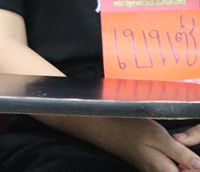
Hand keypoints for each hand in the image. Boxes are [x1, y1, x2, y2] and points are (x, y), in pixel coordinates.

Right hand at [84, 117, 199, 171]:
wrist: (104, 126)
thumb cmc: (130, 128)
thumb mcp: (158, 136)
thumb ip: (181, 153)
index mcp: (165, 171)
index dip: (196, 164)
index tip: (190, 150)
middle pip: (185, 171)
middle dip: (191, 162)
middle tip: (180, 141)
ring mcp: (154, 170)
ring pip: (178, 169)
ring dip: (185, 161)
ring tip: (178, 143)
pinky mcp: (151, 164)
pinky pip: (171, 167)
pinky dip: (178, 159)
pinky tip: (175, 146)